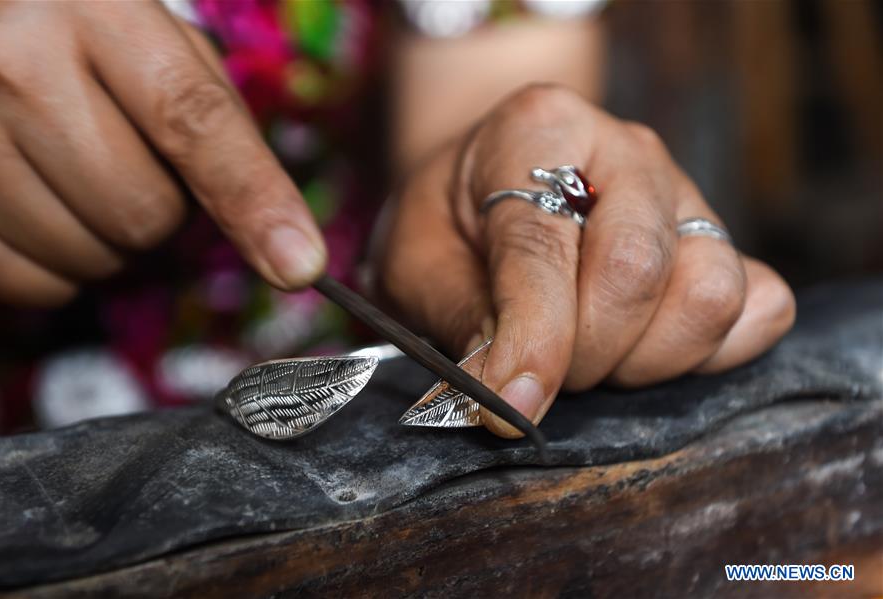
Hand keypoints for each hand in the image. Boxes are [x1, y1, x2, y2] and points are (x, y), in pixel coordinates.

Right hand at [0, 0, 324, 306]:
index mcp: (93, 11)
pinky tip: (44, 211)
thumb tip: (275, 231)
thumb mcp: (147, 35)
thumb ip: (210, 112)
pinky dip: (59, 270)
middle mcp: (14, 67)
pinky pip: (33, 284)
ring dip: (111, 242)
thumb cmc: (73, 30)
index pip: (193, 121)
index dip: (253, 199)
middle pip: (147, 213)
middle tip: (133, 166)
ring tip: (77, 178)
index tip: (301, 266)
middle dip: (165, 212)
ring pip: (93, 258)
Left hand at [374, 84, 795, 436]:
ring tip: (591, 355)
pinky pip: (760, 309)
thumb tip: (512, 397)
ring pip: (709, 295)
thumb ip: (460, 317)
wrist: (488, 189)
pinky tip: (644, 349)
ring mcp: (688, 194)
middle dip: (584, 353)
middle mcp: (627, 150)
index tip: (508, 405)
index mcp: (540, 130)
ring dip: (644, 359)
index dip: (531, 338)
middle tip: (542, 368)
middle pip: (636, 270)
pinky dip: (707, 353)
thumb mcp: (416, 261)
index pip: (544, 247)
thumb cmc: (450, 225)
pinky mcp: (725, 241)